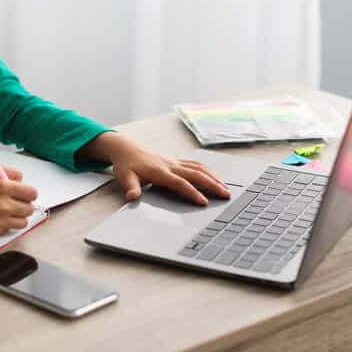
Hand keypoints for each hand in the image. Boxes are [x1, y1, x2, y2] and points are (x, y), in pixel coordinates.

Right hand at [0, 166, 38, 235]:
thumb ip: (10, 173)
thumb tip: (23, 181)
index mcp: (2, 186)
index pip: (31, 193)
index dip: (29, 192)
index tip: (25, 193)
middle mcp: (3, 204)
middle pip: (30, 208)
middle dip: (24, 203)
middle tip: (16, 200)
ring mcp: (0, 219)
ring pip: (24, 220)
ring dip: (19, 215)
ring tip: (8, 209)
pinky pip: (12, 228)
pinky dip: (9, 223)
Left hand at [80, 132, 230, 204]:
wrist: (127, 149)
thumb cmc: (127, 165)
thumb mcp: (125, 177)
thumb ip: (131, 187)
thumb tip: (132, 197)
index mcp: (160, 172)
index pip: (180, 183)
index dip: (192, 192)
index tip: (204, 202)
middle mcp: (170, 165)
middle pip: (195, 174)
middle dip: (212, 185)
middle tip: (226, 195)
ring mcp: (175, 162)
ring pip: (199, 168)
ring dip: (214, 178)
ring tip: (226, 188)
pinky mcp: (177, 161)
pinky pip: (196, 164)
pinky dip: (208, 171)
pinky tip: (216, 178)